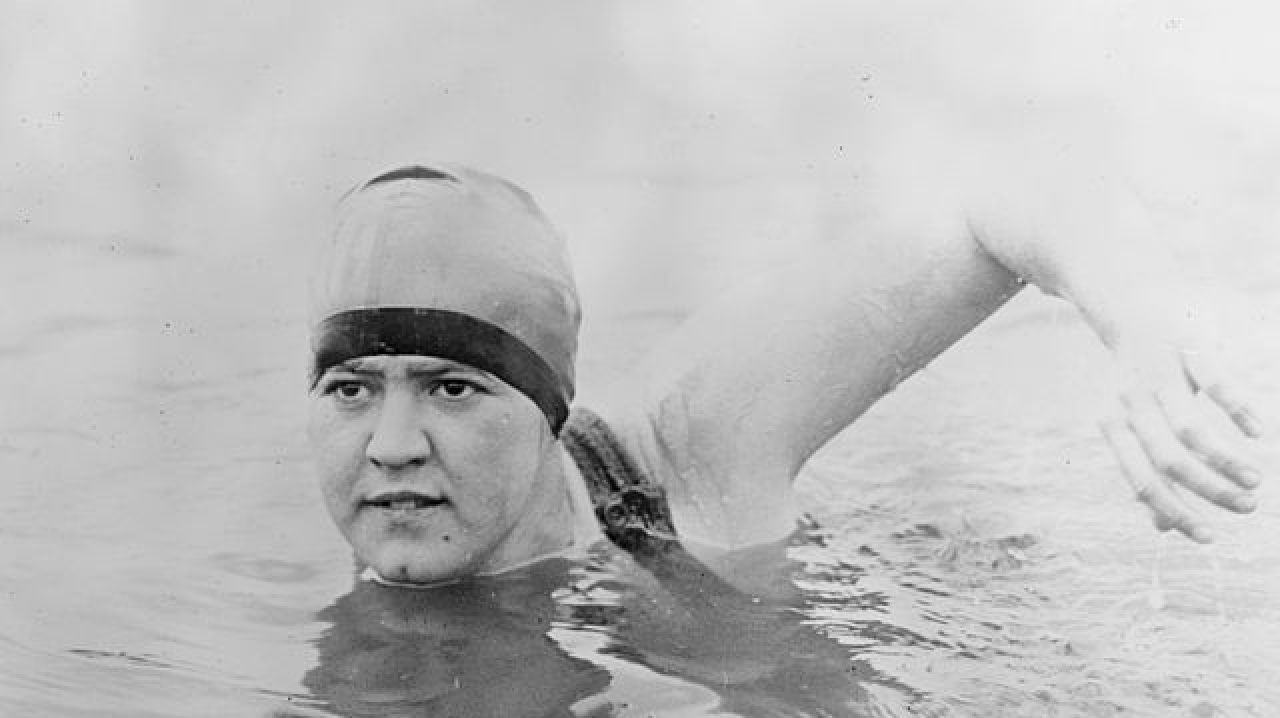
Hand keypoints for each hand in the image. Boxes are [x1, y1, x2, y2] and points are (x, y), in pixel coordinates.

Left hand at [1098, 338, 1263, 542]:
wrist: (1129, 306)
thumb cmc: (1137, 379)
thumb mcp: (1131, 424)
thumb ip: (1146, 472)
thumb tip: (1161, 527)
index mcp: (1113, 425)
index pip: (1142, 482)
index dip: (1177, 513)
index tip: (1210, 537)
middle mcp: (1130, 402)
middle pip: (1170, 460)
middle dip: (1211, 491)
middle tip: (1247, 506)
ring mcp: (1159, 374)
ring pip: (1192, 429)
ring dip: (1227, 460)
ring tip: (1255, 480)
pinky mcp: (1189, 347)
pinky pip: (1216, 384)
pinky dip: (1238, 411)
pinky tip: (1257, 432)